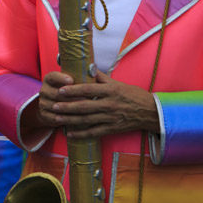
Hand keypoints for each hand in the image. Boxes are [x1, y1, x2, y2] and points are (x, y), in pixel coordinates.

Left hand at [36, 70, 158, 138]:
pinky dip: (81, 134)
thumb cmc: (133, 95)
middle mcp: (109, 104)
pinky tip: (70, 133)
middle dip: (67, 106)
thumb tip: (87, 68)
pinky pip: (94, 132)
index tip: (61, 90)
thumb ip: (101, 77)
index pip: (88, 89)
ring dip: (70, 119)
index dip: (73, 90)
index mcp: (110, 91)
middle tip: (54, 105)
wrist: (149, 111)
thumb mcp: (118, 83)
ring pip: (86, 120)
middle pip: (84, 106)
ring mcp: (110, 118)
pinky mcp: (112, 128)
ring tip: (57, 118)